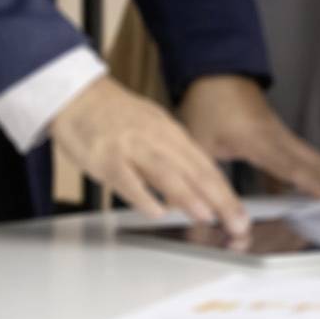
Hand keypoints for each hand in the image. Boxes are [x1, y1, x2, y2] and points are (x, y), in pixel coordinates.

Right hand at [50, 75, 250, 233]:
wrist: (79, 96)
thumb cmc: (116, 117)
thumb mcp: (152, 130)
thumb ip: (172, 158)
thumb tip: (193, 189)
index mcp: (171, 133)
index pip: (205, 166)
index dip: (225, 192)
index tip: (240, 214)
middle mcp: (157, 138)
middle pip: (193, 170)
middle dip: (218, 199)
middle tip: (236, 223)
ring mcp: (132, 147)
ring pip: (166, 173)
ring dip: (188, 196)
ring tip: (207, 216)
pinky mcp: (106, 157)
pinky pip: (127, 179)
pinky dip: (143, 196)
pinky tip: (157, 212)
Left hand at [178, 74, 319, 199]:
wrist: (216, 66)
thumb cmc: (206, 103)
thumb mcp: (196, 142)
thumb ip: (204, 178)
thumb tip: (205, 209)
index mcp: (257, 140)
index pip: (289, 167)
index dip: (312, 184)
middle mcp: (275, 136)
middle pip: (311, 161)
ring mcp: (278, 133)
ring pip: (309, 157)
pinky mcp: (276, 133)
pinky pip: (298, 155)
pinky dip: (310, 170)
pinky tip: (314, 188)